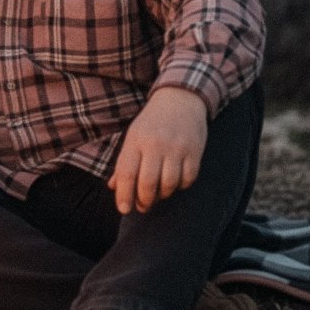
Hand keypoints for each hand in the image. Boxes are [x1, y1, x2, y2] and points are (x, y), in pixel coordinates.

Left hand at [108, 86, 207, 214]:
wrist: (180, 99)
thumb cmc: (152, 123)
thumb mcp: (133, 137)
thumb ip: (124, 162)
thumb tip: (114, 187)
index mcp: (136, 140)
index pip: (126, 172)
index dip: (124, 194)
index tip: (124, 209)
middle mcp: (155, 144)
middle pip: (148, 182)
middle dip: (144, 200)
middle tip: (142, 206)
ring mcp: (177, 147)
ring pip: (169, 183)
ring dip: (163, 195)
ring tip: (158, 194)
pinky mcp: (195, 151)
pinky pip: (188, 178)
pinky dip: (181, 186)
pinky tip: (175, 183)